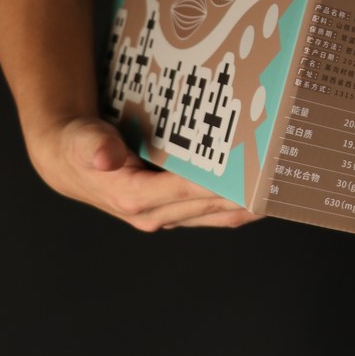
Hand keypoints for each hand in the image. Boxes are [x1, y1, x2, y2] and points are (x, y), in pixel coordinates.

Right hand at [28, 116, 261, 231]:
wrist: (71, 163)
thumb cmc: (78, 149)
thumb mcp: (80, 140)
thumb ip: (93, 146)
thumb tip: (105, 157)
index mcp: (134, 199)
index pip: (189, 191)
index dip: (223, 184)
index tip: (252, 170)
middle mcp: (155, 213)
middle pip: (213, 208)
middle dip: (248, 194)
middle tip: (282, 174)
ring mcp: (169, 214)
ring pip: (220, 215)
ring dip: (250, 203)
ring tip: (283, 183)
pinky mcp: (177, 210)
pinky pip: (215, 211)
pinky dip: (238, 201)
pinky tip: (260, 185)